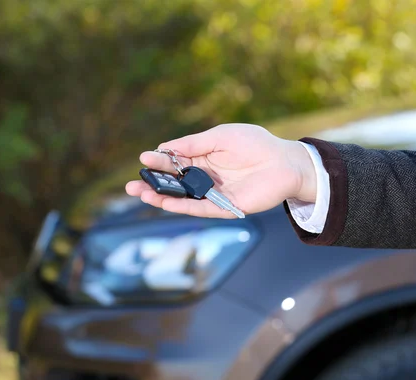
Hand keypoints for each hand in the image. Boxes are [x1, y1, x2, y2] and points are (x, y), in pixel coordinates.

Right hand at [125, 123, 316, 217]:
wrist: (284, 162)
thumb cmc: (256, 144)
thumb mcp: (220, 136)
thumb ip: (193, 144)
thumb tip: (165, 147)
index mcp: (206, 158)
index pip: (176, 162)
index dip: (159, 161)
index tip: (143, 158)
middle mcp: (207, 177)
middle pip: (175, 183)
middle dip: (153, 184)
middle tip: (131, 186)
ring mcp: (215, 193)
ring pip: (183, 198)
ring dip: (162, 198)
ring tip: (141, 194)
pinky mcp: (225, 206)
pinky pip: (200, 208)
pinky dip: (182, 206)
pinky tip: (165, 203)